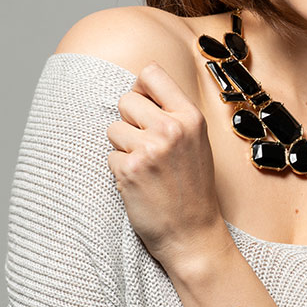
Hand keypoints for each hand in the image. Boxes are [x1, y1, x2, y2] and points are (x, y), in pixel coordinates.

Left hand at [105, 61, 227, 268]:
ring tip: (145, 168)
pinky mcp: (130, 170)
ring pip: (113, 129)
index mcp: (191, 117)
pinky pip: (109, 157)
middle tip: (147, 147)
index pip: (151, 73)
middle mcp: (172, 128)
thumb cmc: (193, 188)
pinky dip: (119, 171)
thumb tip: (139, 90)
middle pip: (126, 100)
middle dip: (129, 122)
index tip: (145, 108)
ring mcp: (150, 149)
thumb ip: (173, 114)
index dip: (141, 89)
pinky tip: (140, 184)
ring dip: (122, 148)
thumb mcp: (196, 142)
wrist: (193, 233)